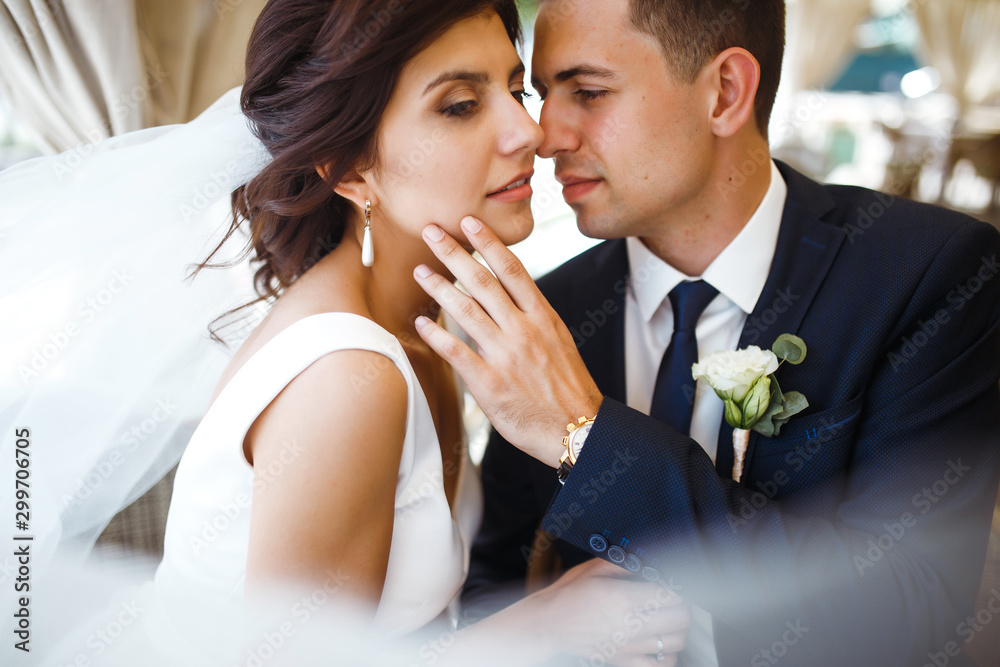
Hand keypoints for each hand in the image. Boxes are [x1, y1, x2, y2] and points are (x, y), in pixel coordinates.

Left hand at [413, 216, 602, 466]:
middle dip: (454, 253)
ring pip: (466, 310)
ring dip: (439, 287)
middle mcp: (523, 330)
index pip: (512, 270)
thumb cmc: (568, 389)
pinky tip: (421, 322)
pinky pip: (457, 352)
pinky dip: (437, 334)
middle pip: (483, 282)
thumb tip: (512, 297)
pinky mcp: (489, 382)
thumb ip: (533, 318)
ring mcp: (505, 355)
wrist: (578, 429)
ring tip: (420, 271)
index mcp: (542, 317)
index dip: (488, 243)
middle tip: (432, 231)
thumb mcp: (559, 342)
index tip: (470, 223)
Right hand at [531, 559, 689, 665]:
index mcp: (624, 598)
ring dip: (677, 629)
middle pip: (680, 618)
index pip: (670, 594)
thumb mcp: (593, 569)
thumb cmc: (567, 596)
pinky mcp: (624, 662)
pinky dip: (667, 655)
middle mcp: (631, 625)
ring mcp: (629, 646)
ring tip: (668, 619)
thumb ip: (624, 562)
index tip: (671, 583)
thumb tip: (647, 559)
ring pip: (675, 642)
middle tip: (672, 599)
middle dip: (681, 605)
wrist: (548, 624)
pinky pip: (661, 665)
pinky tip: (660, 643)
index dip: (676, 586)